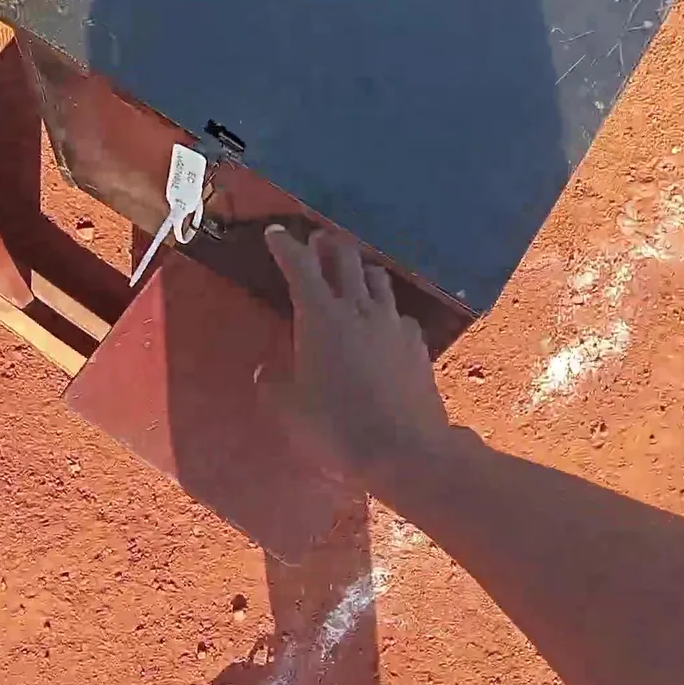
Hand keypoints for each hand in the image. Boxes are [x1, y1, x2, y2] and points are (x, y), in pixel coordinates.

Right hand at [260, 225, 451, 481]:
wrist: (404, 450)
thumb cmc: (337, 428)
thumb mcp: (290, 410)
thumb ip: (274, 385)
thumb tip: (266, 371)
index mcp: (320, 316)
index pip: (300, 266)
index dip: (285, 246)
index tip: (275, 234)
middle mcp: (359, 309)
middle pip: (344, 258)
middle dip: (327, 244)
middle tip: (317, 241)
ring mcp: (393, 324)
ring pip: (376, 278)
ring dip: (360, 268)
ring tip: (352, 272)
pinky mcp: (417, 344)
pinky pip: (398, 313)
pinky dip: (384, 309)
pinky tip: (382, 323)